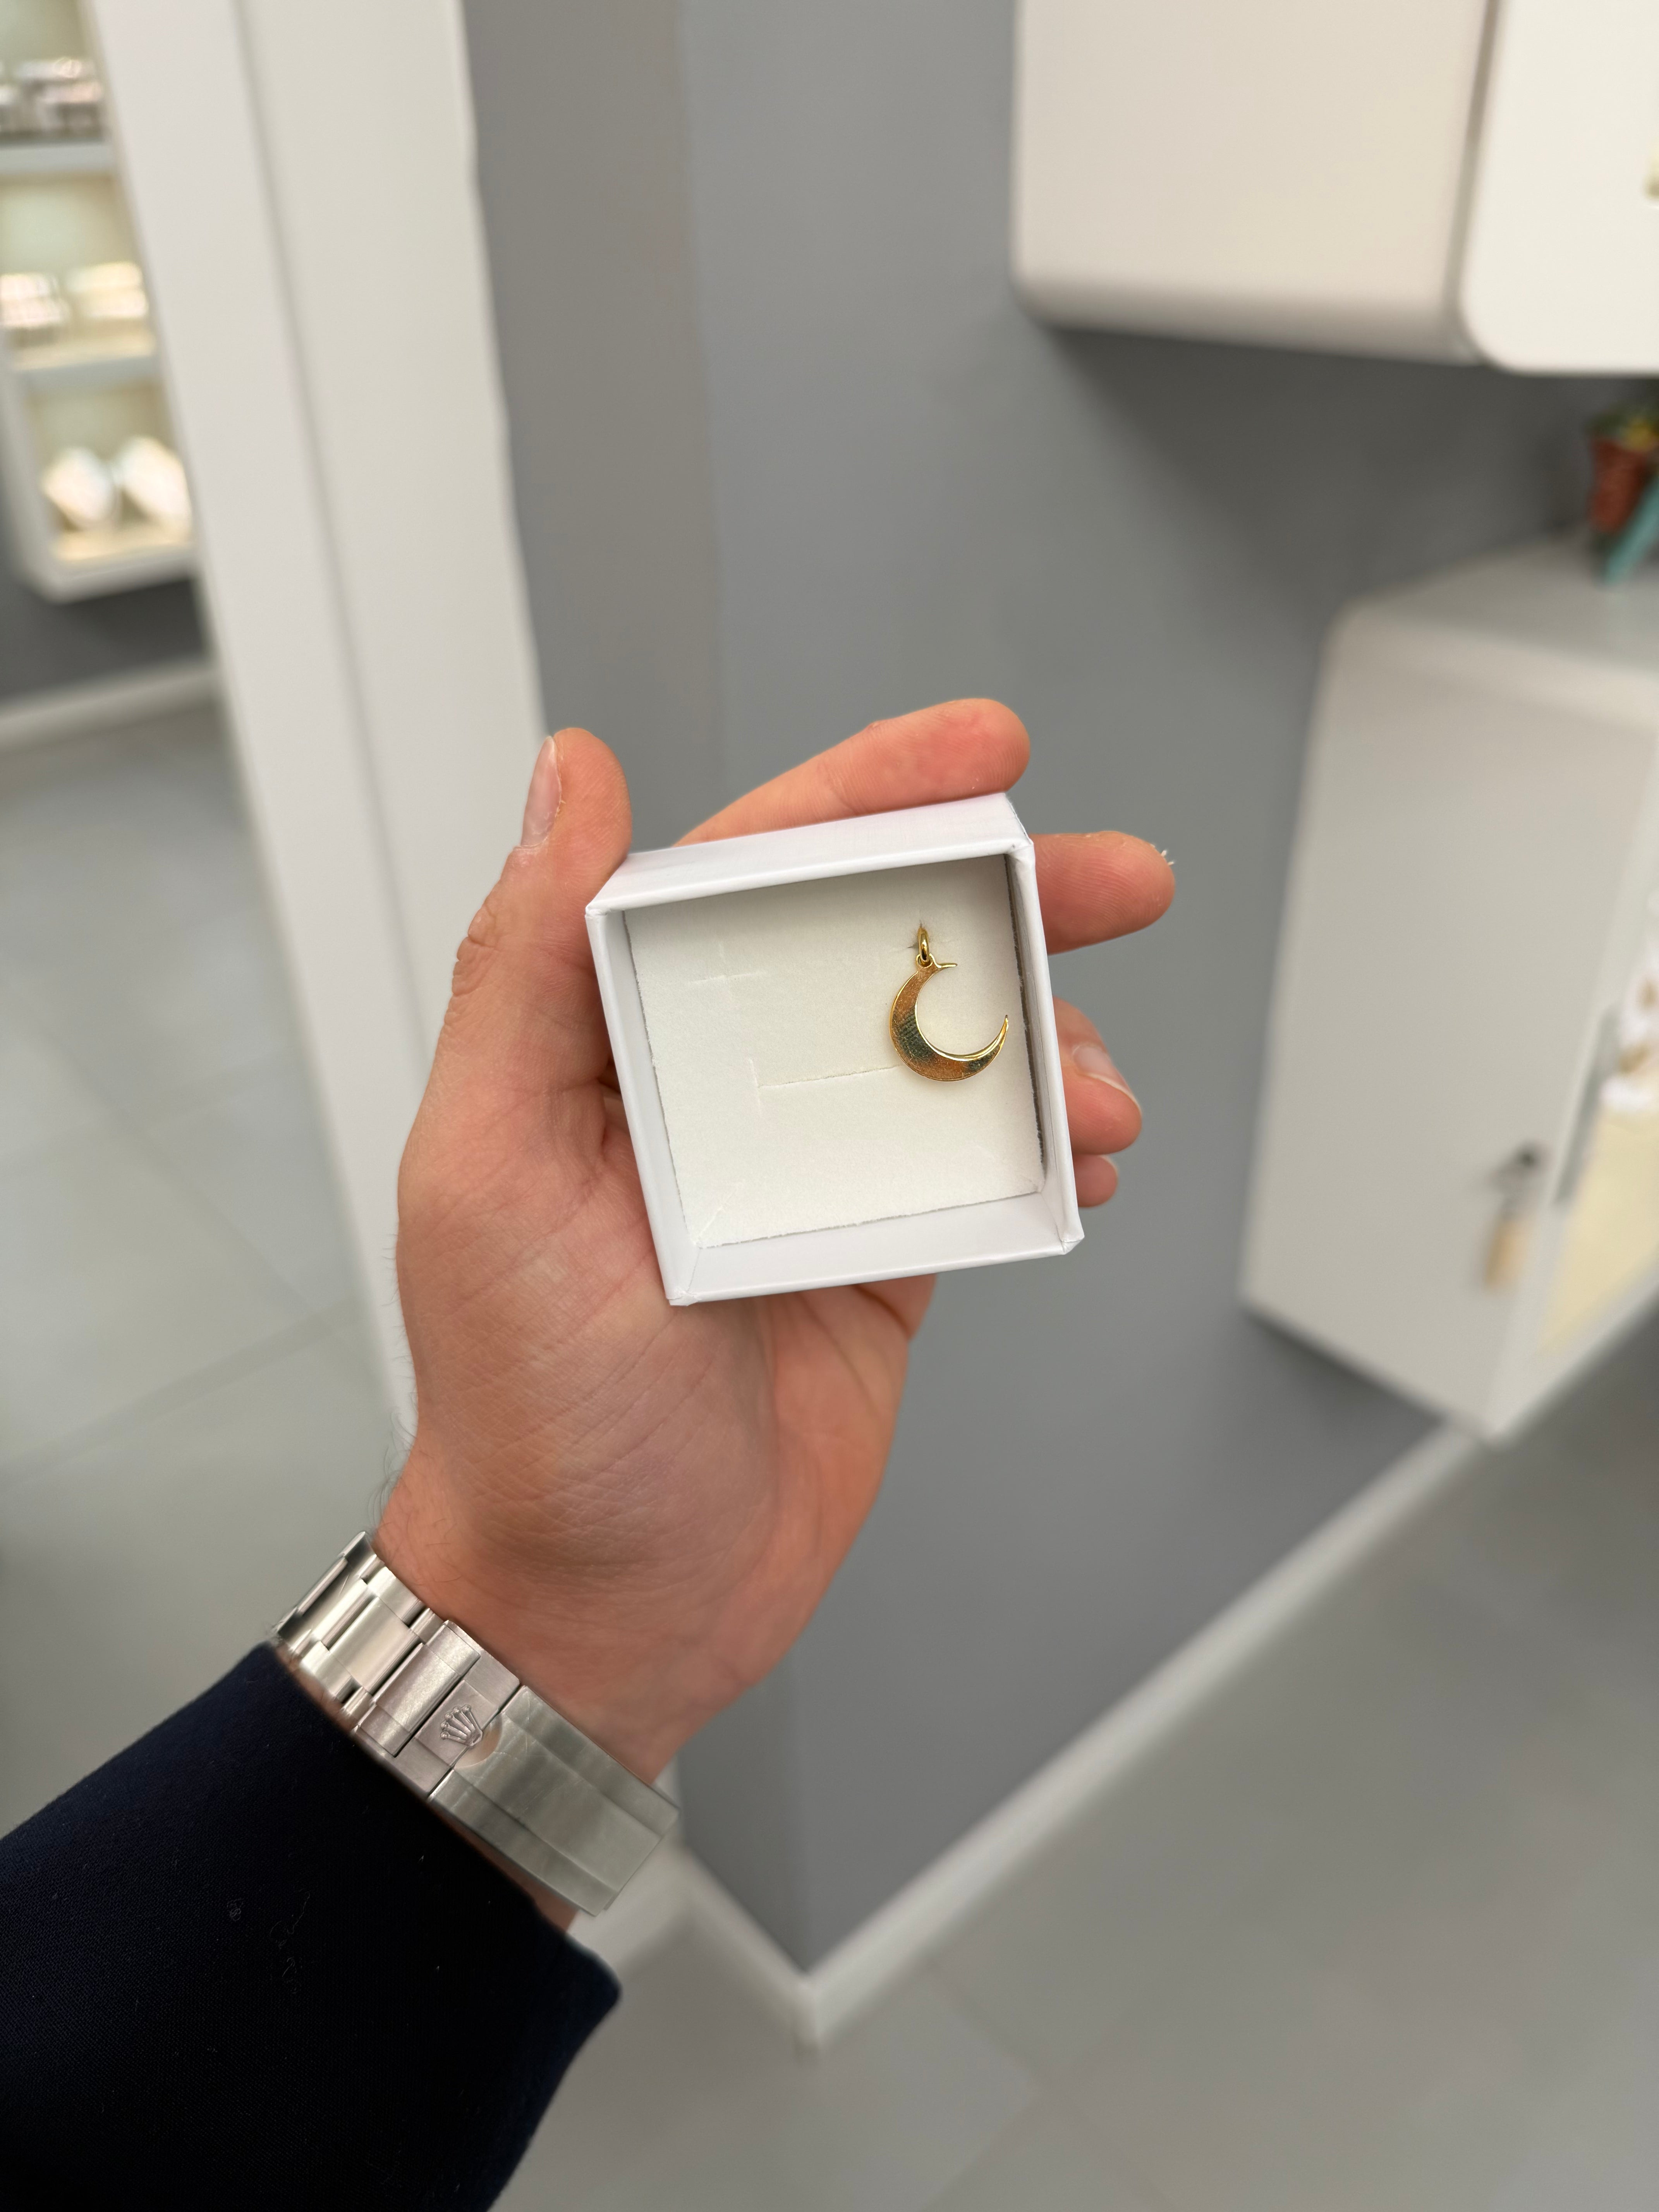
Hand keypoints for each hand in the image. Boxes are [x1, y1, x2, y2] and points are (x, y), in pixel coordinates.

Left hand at [376, 701, 1170, 1781]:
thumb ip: (526, 967)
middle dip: (1007, 900)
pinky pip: (979, 1167)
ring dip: (1045, 1047)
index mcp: (616, 1045)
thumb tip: (570, 777)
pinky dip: (1046, 1146)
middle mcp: (716, 1091)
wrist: (602, 1605)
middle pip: (878, 948)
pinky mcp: (875, 1259)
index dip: (870, 797)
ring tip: (1098, 1091)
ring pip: (950, 1058)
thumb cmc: (528, 1408)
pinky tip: (1090, 1149)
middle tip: (1126, 880)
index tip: (985, 753)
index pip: (753, 873)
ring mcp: (806, 1176)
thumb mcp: (491, 1171)